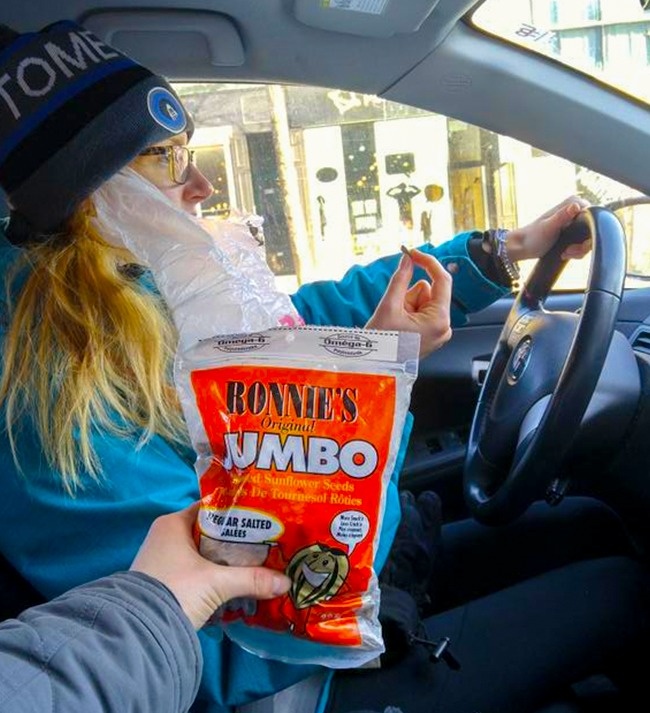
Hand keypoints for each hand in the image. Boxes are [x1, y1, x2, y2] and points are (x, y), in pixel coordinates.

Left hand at [130, 504, 289, 628]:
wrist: (137, 632)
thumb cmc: (176, 590)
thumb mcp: (217, 583)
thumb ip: (252, 579)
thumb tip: (285, 581)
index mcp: (173, 523)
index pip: (211, 508)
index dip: (236, 513)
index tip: (261, 520)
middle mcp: (165, 537)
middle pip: (209, 533)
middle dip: (235, 542)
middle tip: (263, 546)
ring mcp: (162, 561)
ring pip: (202, 555)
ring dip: (224, 562)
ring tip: (253, 567)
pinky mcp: (163, 583)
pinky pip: (194, 573)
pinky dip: (212, 577)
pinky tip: (232, 586)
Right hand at [365, 249, 451, 358]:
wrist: (374, 369)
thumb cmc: (381, 345)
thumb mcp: (389, 306)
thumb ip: (401, 278)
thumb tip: (407, 258)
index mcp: (439, 319)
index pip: (442, 280)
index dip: (428, 262)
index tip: (412, 253)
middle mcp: (444, 326)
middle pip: (428, 292)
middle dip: (409, 295)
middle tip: (395, 310)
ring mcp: (439, 332)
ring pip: (423, 301)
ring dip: (407, 305)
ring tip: (395, 321)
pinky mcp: (432, 335)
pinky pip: (422, 313)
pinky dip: (408, 313)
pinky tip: (399, 326)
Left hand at [505, 195, 591, 261]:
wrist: (522, 247)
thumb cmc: (532, 237)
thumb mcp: (548, 227)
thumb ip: (562, 216)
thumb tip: (576, 206)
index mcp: (572, 203)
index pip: (595, 215)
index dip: (590, 231)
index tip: (576, 243)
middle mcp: (575, 209)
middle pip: (593, 228)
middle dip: (584, 244)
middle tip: (569, 252)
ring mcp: (574, 221)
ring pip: (589, 237)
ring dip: (579, 250)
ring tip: (565, 253)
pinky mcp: (572, 232)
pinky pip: (583, 242)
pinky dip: (576, 251)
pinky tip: (565, 254)